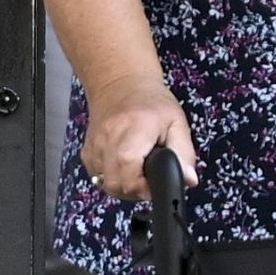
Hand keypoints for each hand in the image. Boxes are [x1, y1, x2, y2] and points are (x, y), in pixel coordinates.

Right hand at [82, 86, 197, 202]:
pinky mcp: (87, 152)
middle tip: (149, 177)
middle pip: (116, 184)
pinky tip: (124, 165)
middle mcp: (109, 138)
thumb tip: (188, 179)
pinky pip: (98, 178)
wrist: (121, 84)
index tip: (154, 184)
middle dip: (136, 190)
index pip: (129, 172)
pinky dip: (113, 178)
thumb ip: (184, 153)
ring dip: (124, 186)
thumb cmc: (151, 103)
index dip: (143, 187)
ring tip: (138, 169)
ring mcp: (94, 146)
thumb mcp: (177, 123)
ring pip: (106, 184)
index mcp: (134, 129)